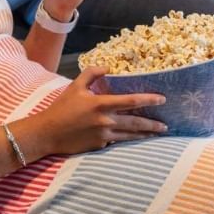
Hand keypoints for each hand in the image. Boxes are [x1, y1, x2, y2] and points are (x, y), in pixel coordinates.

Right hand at [31, 67, 166, 154]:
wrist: (47, 133)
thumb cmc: (61, 108)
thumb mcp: (75, 86)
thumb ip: (92, 73)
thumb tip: (107, 67)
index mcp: (101, 104)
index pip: (131, 101)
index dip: (149, 100)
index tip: (162, 99)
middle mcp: (105, 121)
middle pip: (136, 122)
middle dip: (152, 124)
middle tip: (166, 125)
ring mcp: (103, 136)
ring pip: (130, 135)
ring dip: (145, 134)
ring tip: (158, 134)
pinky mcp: (99, 146)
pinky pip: (117, 141)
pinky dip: (127, 139)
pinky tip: (136, 138)